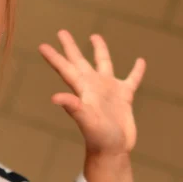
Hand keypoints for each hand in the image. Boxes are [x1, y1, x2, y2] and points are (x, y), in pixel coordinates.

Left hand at [38, 30, 145, 154]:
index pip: (65, 68)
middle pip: (79, 61)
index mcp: (81, 89)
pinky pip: (132, 79)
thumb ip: (73, 107)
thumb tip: (54, 97)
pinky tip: (141, 61)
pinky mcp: (124, 97)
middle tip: (61, 31)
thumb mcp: (86, 120)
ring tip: (94, 36)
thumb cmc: (98, 137)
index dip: (54, 57)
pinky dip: (136, 71)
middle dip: (70, 46)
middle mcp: (93, 85)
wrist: (113, 150)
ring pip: (103, 64)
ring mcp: (109, 90)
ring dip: (99, 50)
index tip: (41, 46)